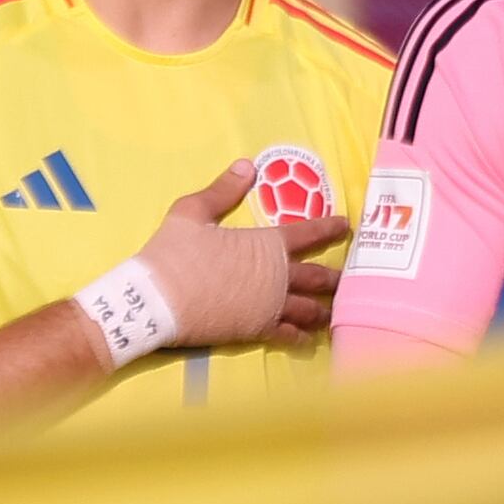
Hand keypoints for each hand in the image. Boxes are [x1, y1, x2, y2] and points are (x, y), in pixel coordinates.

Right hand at [129, 157, 348, 351]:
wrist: (154, 301)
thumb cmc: (172, 254)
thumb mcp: (190, 212)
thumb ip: (222, 190)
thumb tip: (246, 165)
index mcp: (266, 245)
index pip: (308, 232)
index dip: (329, 228)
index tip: (346, 226)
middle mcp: (278, 277)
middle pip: (317, 276)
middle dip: (335, 276)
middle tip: (348, 277)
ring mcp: (270, 306)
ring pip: (309, 309)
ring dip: (324, 309)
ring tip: (334, 310)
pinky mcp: (257, 331)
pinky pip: (289, 336)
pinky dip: (301, 337)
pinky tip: (307, 338)